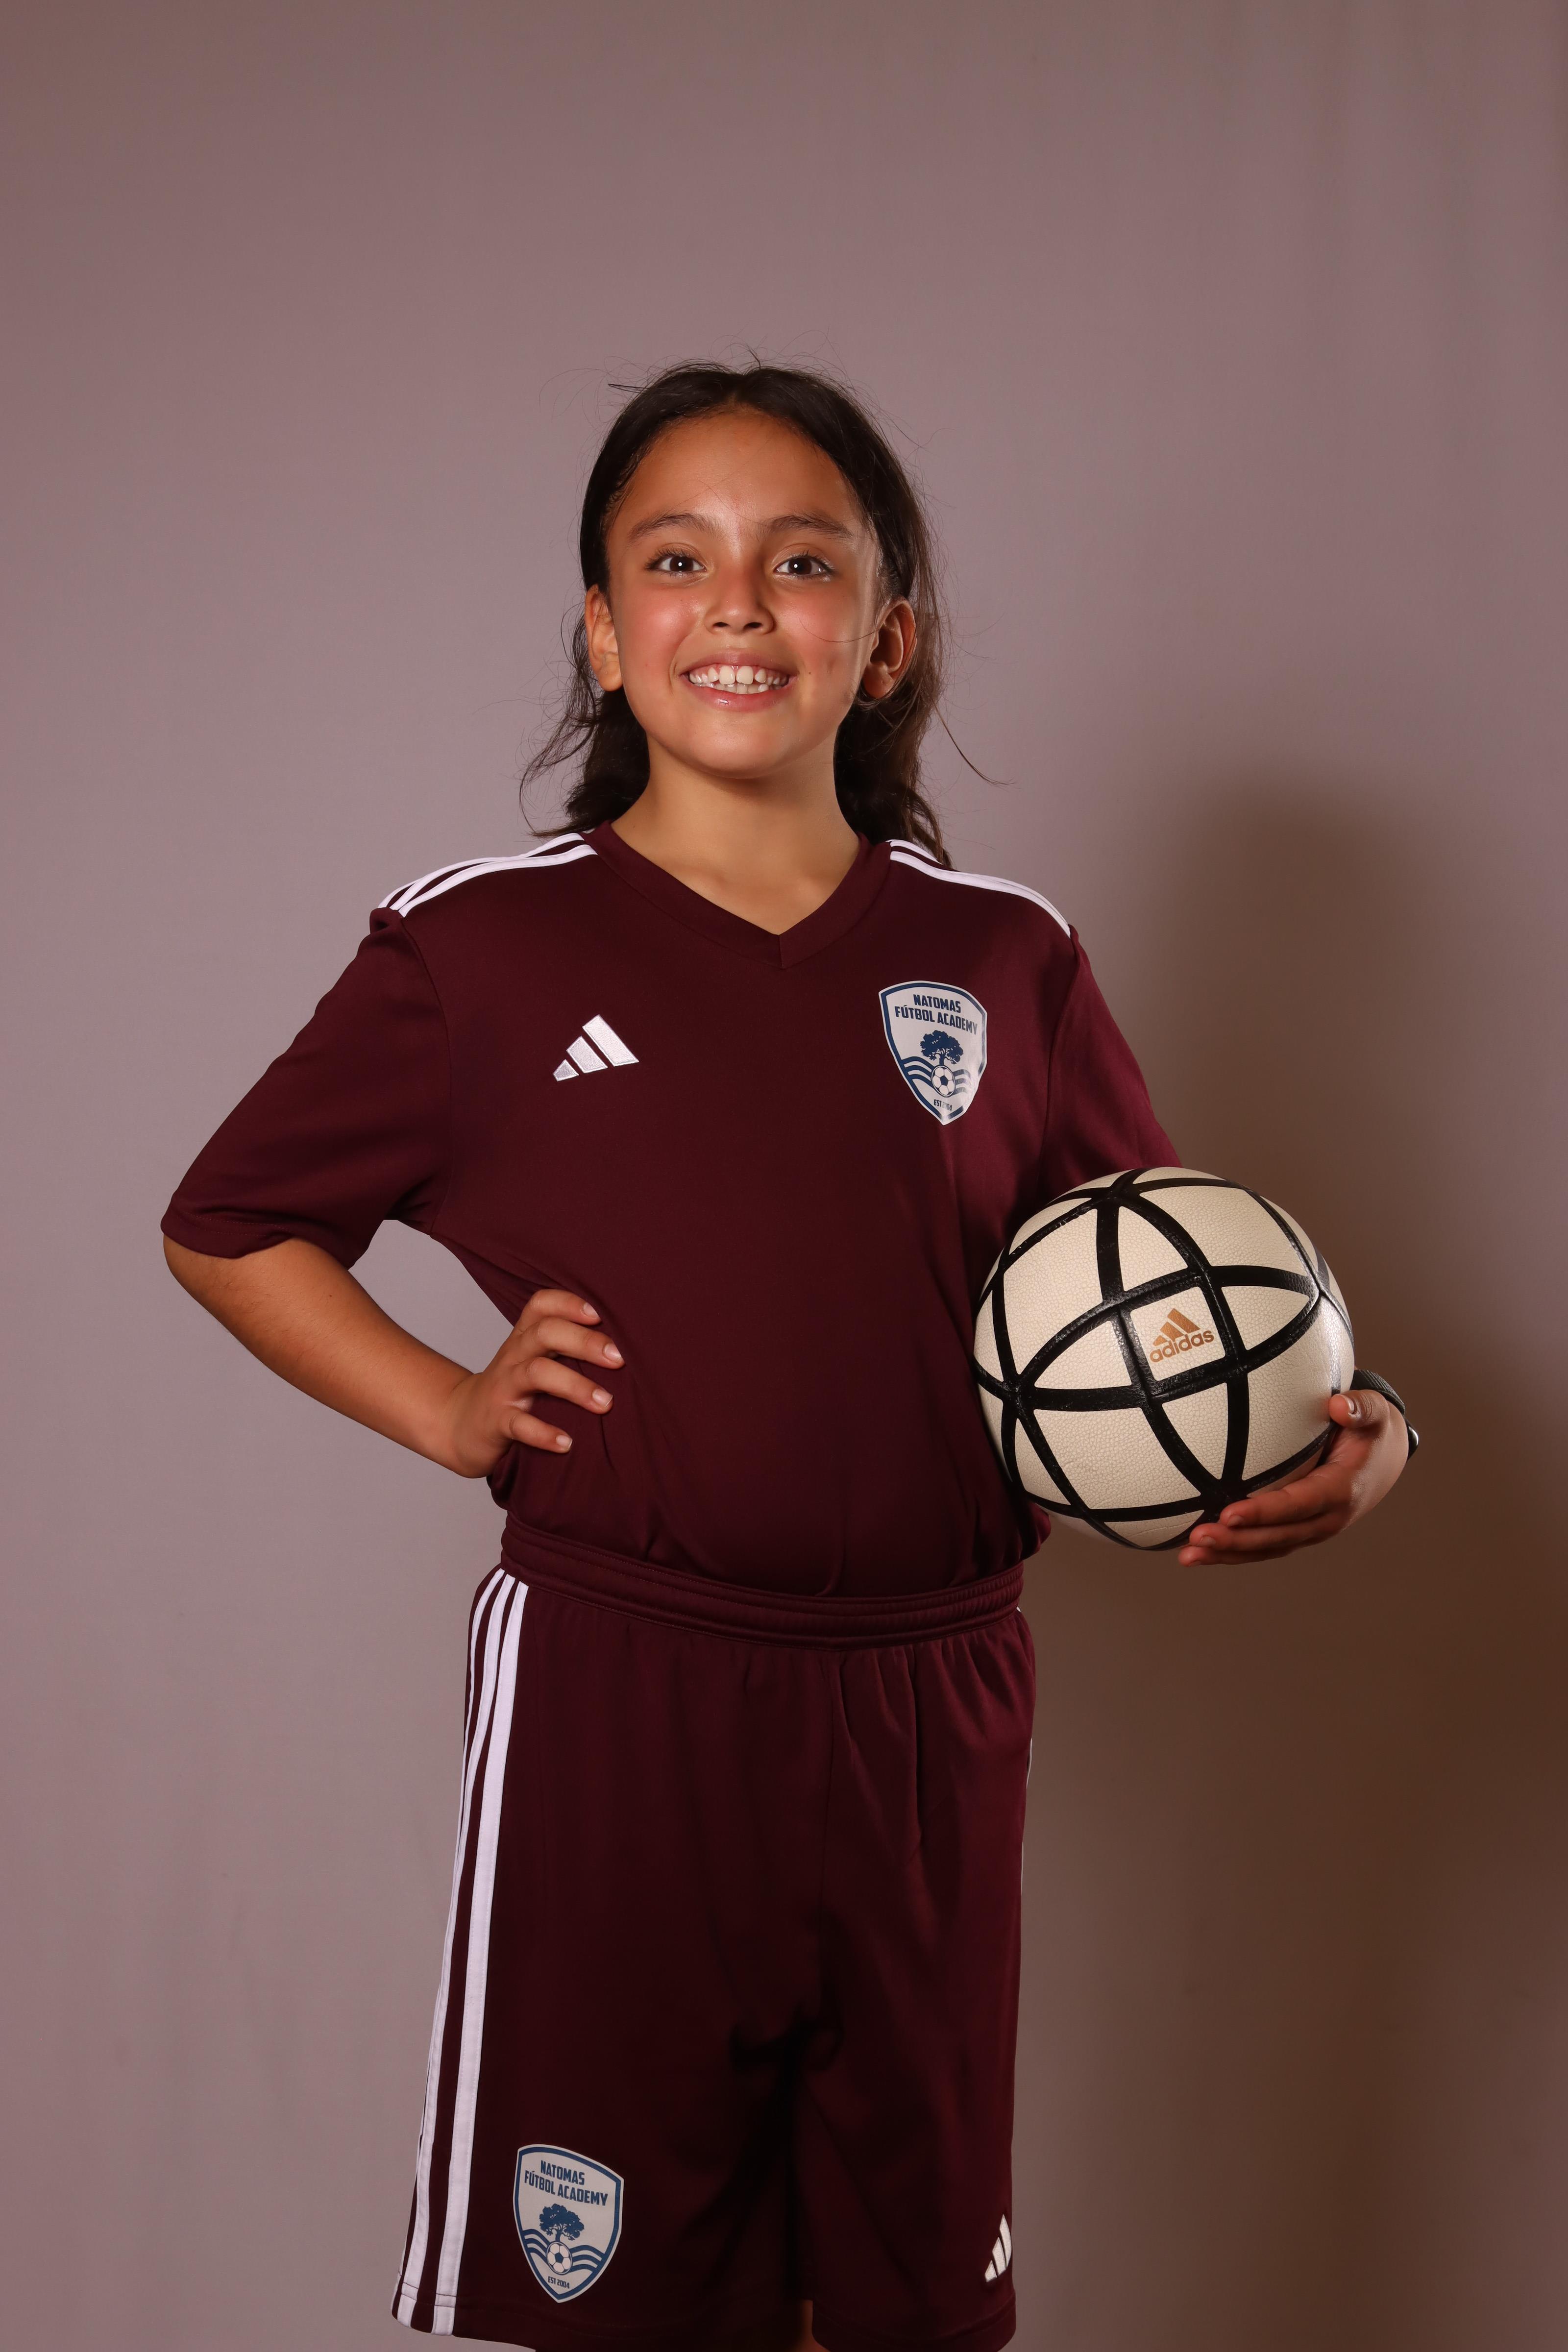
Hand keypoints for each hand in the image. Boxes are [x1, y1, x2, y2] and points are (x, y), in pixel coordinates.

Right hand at [435, 1289, 622, 1477]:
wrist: (459, 1424)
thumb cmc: (511, 1390)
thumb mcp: (531, 1360)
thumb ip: (566, 1349)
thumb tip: (628, 1348)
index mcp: (524, 1339)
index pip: (541, 1305)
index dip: (568, 1303)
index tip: (599, 1314)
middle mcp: (513, 1357)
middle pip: (545, 1334)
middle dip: (584, 1342)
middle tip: (619, 1359)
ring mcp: (504, 1388)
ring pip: (536, 1373)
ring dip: (575, 1386)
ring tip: (606, 1403)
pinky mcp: (496, 1422)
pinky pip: (519, 1424)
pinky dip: (544, 1433)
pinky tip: (568, 1443)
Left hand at [1176, 1388, 1407, 1564]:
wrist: (1383, 1460)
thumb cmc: (1370, 1429)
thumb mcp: (1374, 1413)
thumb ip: (1361, 1408)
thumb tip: (1338, 1406)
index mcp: (1342, 1490)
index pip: (1298, 1505)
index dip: (1264, 1512)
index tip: (1229, 1513)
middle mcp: (1327, 1519)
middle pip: (1277, 1537)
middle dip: (1236, 1541)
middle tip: (1197, 1538)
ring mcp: (1311, 1530)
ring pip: (1267, 1548)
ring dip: (1228, 1554)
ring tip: (1188, 1555)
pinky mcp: (1297, 1531)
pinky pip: (1264, 1546)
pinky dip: (1233, 1551)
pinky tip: (1198, 1551)